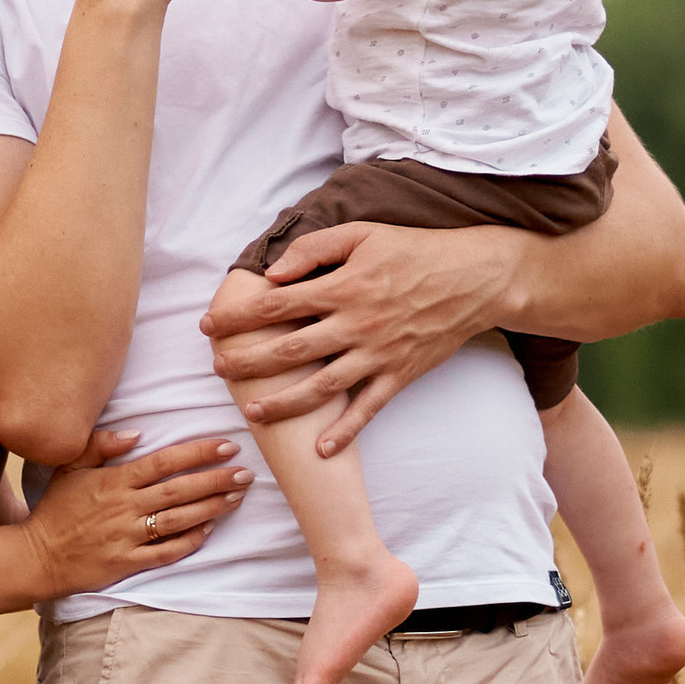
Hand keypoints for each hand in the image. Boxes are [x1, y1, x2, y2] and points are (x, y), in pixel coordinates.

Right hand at [22, 426, 253, 595]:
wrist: (37, 556)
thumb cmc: (56, 509)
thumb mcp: (69, 467)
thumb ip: (101, 445)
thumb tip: (137, 432)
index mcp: (113, 481)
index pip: (164, 461)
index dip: (198, 452)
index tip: (227, 445)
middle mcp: (124, 507)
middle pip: (179, 490)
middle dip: (216, 479)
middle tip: (246, 472)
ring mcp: (127, 536)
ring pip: (178, 520)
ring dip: (211, 508)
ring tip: (237, 497)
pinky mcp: (127, 562)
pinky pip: (166, 552)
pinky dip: (190, 541)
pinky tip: (209, 530)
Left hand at [199, 222, 514, 454]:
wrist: (475, 278)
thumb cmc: (415, 250)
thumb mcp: (363, 234)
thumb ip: (315, 250)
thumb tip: (273, 274)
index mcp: (343, 286)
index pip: (276, 306)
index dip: (238, 318)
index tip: (210, 328)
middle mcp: (356, 324)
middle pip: (289, 351)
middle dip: (248, 363)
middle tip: (218, 371)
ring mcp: (378, 353)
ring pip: (321, 386)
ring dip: (283, 403)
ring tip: (252, 412)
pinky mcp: (400, 374)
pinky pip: (368, 408)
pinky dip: (344, 431)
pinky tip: (320, 448)